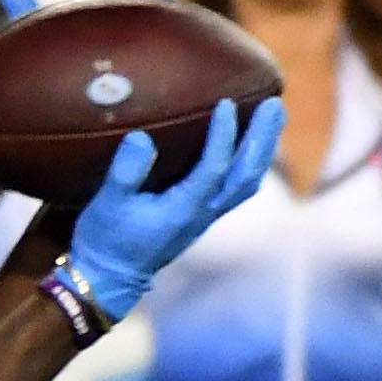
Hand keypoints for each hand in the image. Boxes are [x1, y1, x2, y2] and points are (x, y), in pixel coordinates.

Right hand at [63, 96, 286, 321]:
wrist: (108, 277)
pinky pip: (237, 186)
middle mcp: (204, 213)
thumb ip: (125, 173)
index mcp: (184, 209)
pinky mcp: (201, 217)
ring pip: (247, 181)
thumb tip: (142, 137)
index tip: (226, 104)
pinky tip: (250, 145)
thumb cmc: (106, 239)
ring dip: (263, 148)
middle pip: (246, 173)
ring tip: (272, 116)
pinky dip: (250, 162)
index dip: (224, 134)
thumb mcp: (108, 205)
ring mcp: (206, 216)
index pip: (215, 166)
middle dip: (263, 138)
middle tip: (275, 104)